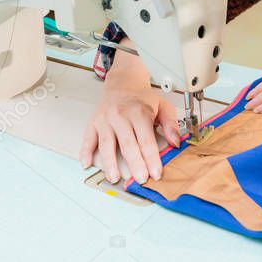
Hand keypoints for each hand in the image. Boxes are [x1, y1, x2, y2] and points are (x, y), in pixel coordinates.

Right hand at [79, 54, 180, 184]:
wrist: (123, 81)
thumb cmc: (142, 98)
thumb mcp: (163, 105)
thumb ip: (171, 124)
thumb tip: (176, 142)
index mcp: (139, 112)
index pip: (146, 140)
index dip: (152, 158)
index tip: (156, 173)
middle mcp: (121, 116)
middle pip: (128, 144)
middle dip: (135, 164)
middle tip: (140, 179)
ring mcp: (105, 120)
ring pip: (107, 144)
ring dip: (110, 163)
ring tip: (114, 177)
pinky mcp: (94, 122)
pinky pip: (88, 138)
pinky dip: (85, 151)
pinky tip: (86, 163)